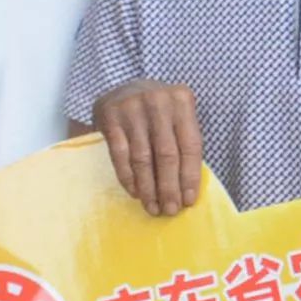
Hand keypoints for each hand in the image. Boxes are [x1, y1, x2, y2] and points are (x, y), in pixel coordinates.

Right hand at [96, 83, 208, 216]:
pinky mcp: (111, 117)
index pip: (190, 145)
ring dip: (148, 188)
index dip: (190, 176)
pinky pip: (121, 155)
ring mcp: (133, 108)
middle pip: (167, 154)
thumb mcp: (177, 116)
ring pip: (143, 158)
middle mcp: (158, 101)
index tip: (188, 201)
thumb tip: (186, 188)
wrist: (124, 89)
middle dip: (169, 187)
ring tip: (153, 207)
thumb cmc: (158, 111)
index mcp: (182, 101)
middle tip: (170, 210)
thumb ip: (184, 141)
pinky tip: (135, 192)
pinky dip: (128, 177)